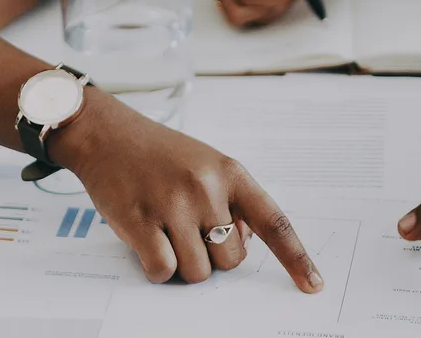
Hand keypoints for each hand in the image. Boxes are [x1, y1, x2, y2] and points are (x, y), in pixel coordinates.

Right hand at [51, 89, 323, 291]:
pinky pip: (163, 271)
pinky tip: (147, 241)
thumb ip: (231, 202)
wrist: (107, 134)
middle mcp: (207, 188)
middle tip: (187, 231)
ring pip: (198, 272)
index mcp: (231, 173)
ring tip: (164, 231)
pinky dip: (157, 268)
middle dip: (212, 257)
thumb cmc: (160, 155)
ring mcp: (173, 204)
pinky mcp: (140, 221)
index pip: (273, 222)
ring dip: (182, 264)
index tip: (314, 286)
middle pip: (230, 262)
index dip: (297, 258)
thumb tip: (244, 244)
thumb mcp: (207, 165)